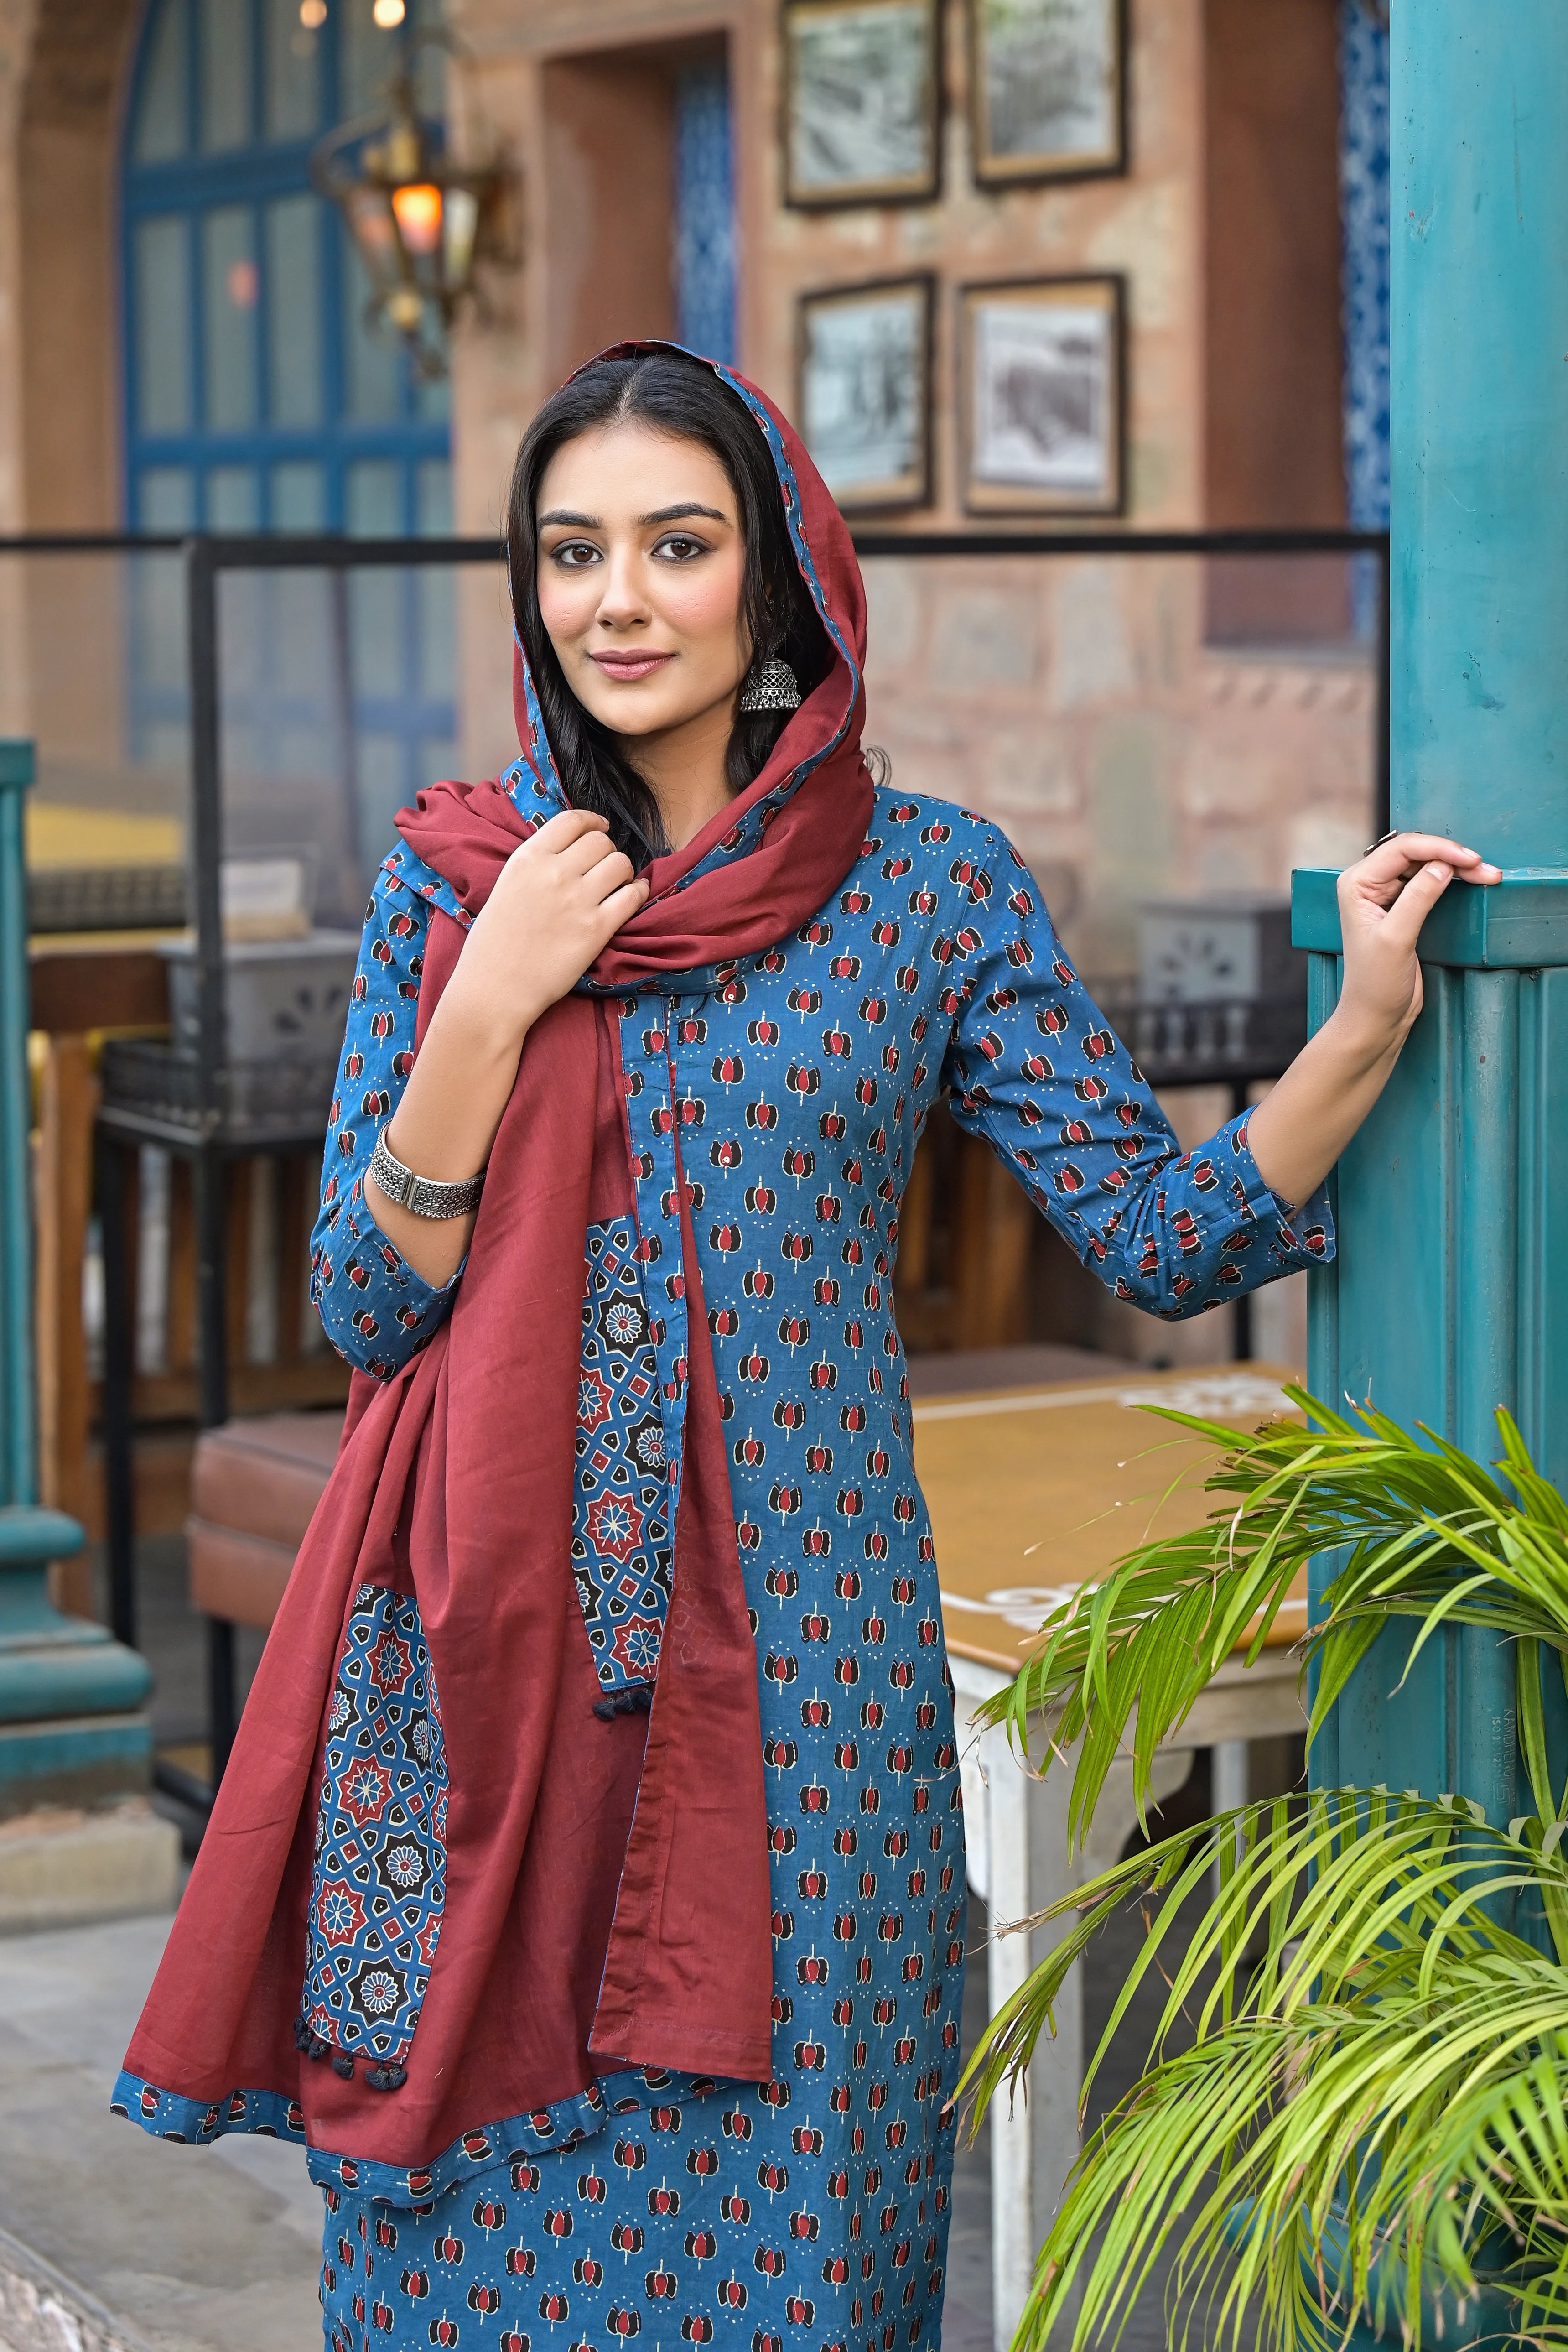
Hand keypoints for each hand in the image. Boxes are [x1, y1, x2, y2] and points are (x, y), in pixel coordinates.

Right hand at [442, 808, 647, 1045]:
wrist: (494, 989)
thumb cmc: (494, 943)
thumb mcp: (507, 886)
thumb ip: (536, 864)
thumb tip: (569, 851)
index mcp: (528, 858)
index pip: (571, 820)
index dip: (592, 821)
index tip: (600, 828)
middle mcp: (554, 872)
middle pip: (601, 841)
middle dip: (607, 851)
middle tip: (603, 868)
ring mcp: (578, 900)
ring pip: (621, 864)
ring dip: (623, 872)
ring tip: (616, 885)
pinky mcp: (596, 929)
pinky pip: (633, 896)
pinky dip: (638, 893)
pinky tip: (633, 897)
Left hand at [1334, 831, 1501, 1047]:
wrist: (1376, 1016)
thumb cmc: (1374, 984)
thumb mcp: (1396, 939)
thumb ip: (1417, 899)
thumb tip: (1441, 866)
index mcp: (1356, 884)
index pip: (1401, 850)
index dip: (1438, 849)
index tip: (1469, 859)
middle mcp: (1369, 884)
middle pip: (1416, 853)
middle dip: (1452, 857)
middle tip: (1484, 868)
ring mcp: (1387, 895)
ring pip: (1427, 865)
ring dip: (1458, 867)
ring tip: (1488, 875)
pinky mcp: (1404, 907)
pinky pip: (1431, 882)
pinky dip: (1454, 880)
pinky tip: (1473, 881)